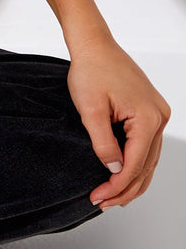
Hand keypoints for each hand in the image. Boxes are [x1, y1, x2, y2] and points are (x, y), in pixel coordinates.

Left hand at [66, 38, 170, 209]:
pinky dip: (135, 162)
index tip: (98, 198)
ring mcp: (157, 114)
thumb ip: (103, 143)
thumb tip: (115, 169)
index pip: (135, 164)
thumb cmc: (90, 69)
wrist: (94, 45)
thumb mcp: (90, 109)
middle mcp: (159, 117)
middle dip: (125, 188)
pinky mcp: (150, 111)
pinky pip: (146, 145)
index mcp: (148, 118)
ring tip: (111, 196)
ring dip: (131, 179)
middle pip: (146, 166)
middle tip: (103, 203)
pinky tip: (121, 173)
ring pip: (149, 158)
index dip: (117, 185)